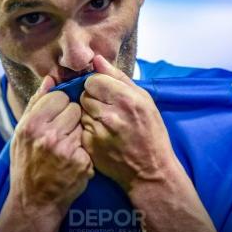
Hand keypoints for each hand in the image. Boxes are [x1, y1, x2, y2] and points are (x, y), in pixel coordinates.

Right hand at [8, 76, 93, 226]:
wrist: (34, 201)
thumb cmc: (26, 164)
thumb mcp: (21, 133)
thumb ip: (36, 103)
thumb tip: (50, 78)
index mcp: (32, 125)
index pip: (59, 96)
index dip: (60, 105)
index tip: (57, 115)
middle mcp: (49, 136)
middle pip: (75, 109)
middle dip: (72, 117)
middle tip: (63, 132)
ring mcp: (67, 150)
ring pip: (85, 124)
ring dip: (79, 132)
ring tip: (67, 146)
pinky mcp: (82, 163)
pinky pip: (90, 143)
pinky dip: (85, 149)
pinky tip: (74, 159)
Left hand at [80, 55, 178, 191]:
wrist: (150, 172)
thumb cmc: (151, 133)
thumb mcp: (144, 100)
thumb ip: (119, 78)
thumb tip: (97, 59)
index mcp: (126, 99)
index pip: (93, 80)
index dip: (98, 85)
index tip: (106, 92)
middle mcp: (110, 114)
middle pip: (84, 94)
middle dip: (93, 99)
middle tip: (107, 109)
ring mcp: (98, 132)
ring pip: (81, 110)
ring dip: (90, 114)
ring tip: (106, 123)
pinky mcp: (89, 146)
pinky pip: (80, 127)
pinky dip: (88, 129)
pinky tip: (102, 135)